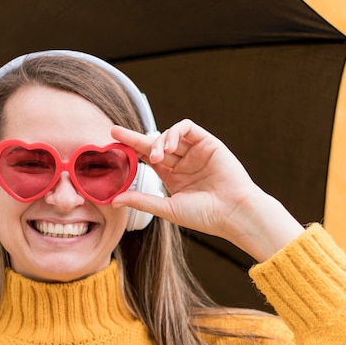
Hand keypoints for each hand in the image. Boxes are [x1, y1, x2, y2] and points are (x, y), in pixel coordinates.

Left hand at [111, 120, 303, 261]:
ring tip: (154, 157)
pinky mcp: (208, 143)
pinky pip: (186, 129)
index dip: (131, 153)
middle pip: (154, 145)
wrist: (232, 212)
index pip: (147, 160)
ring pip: (169, 136)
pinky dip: (173, 133)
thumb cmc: (203, 215)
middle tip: (115, 132)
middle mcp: (182, 163)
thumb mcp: (167, 207)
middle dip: (134, 138)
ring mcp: (195, 152)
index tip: (112, 148)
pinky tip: (168, 147)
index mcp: (172, 178)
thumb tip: (113, 200)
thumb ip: (141, 201)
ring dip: (157, 142)